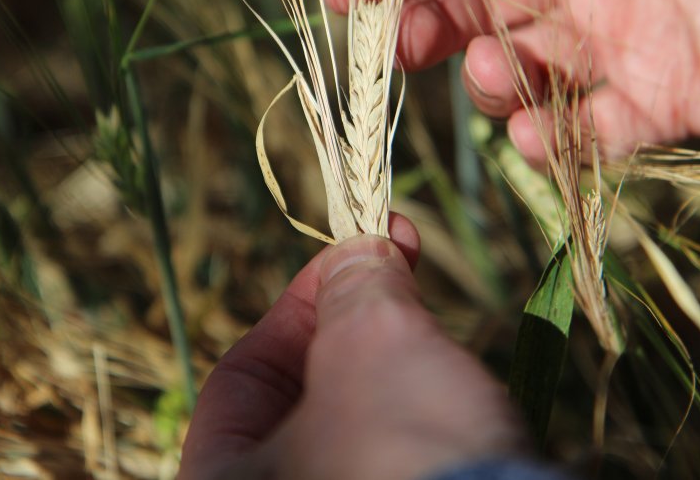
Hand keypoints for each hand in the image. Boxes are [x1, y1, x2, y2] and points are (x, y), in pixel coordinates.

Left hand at [179, 216, 523, 479]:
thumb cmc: (404, 444)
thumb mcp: (369, 341)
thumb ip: (353, 286)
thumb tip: (364, 250)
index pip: (244, 373)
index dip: (300, 299)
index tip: (355, 250)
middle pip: (303, 393)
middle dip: (354, 319)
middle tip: (398, 260)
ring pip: (358, 422)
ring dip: (393, 358)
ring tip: (430, 314)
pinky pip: (398, 450)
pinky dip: (420, 404)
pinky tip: (454, 375)